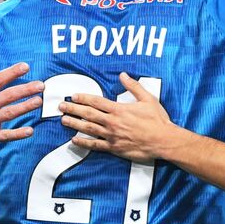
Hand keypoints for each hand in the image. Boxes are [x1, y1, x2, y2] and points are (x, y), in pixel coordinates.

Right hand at [0, 58, 42, 154]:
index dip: (12, 72)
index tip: (26, 66)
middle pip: (8, 95)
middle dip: (26, 89)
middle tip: (41, 85)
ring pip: (9, 113)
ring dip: (25, 107)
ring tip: (39, 101)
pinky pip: (5, 135)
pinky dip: (17, 134)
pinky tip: (30, 131)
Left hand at [59, 73, 174, 162]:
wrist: (163, 141)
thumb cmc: (157, 120)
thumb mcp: (147, 99)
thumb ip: (133, 86)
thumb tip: (123, 74)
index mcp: (119, 109)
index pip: (96, 102)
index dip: (83, 98)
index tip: (73, 96)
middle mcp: (112, 122)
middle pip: (88, 114)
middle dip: (73, 109)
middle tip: (61, 106)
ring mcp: (112, 136)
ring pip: (88, 129)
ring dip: (74, 124)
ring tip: (63, 120)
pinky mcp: (114, 148)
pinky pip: (95, 145)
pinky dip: (84, 143)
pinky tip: (74, 140)